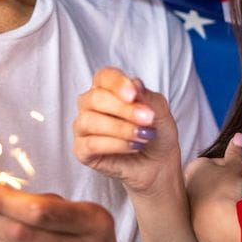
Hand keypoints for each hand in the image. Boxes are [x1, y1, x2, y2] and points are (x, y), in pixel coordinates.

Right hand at [74, 67, 180, 195]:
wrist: (159, 164)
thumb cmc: (156, 133)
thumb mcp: (159, 111)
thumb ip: (147, 97)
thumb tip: (135, 84)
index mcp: (107, 89)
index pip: (104, 77)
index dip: (117, 84)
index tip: (133, 95)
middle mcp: (90, 105)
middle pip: (96, 98)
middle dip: (123, 109)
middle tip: (147, 119)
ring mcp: (83, 127)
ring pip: (90, 121)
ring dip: (120, 129)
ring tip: (143, 136)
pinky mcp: (82, 150)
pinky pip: (91, 144)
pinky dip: (115, 145)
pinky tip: (133, 146)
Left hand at [184, 134, 241, 241]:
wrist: (225, 228)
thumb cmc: (229, 188)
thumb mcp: (236, 166)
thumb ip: (236, 152)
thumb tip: (238, 137)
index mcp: (193, 169)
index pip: (211, 164)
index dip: (229, 168)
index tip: (241, 173)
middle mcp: (187, 191)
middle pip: (210, 185)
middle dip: (225, 187)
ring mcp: (193, 216)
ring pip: (212, 207)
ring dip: (226, 208)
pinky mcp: (202, 238)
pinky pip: (218, 227)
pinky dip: (227, 226)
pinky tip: (239, 227)